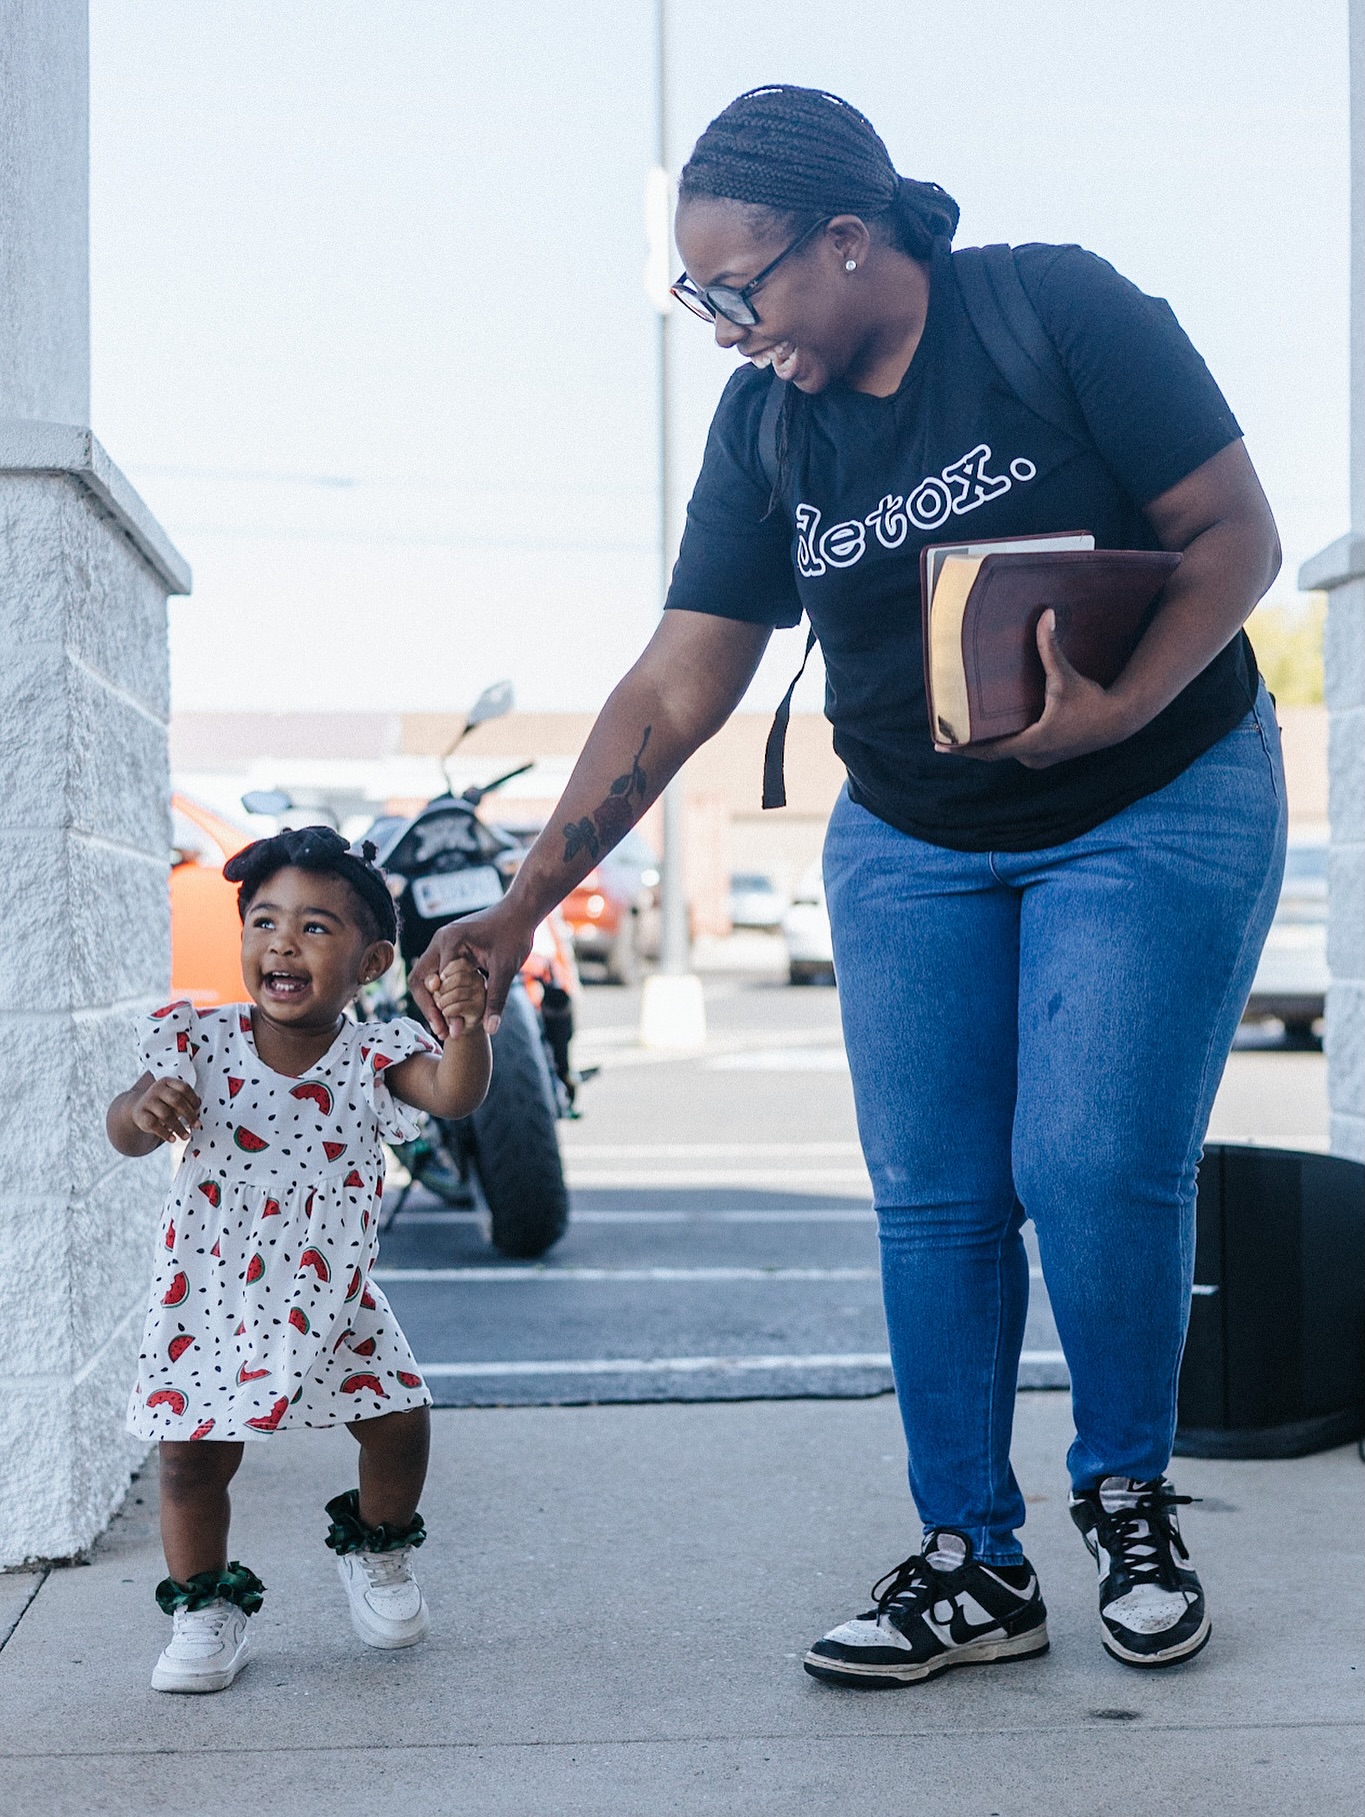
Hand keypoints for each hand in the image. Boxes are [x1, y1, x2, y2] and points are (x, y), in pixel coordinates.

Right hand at [131, 1077, 200, 1144]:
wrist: (138, 1108)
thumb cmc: (162, 1103)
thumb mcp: (173, 1098)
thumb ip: (186, 1101)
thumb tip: (198, 1111)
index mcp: (167, 1082)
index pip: (183, 1087)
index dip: (193, 1099)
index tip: (199, 1110)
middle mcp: (156, 1090)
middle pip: (176, 1100)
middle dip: (189, 1114)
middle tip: (196, 1125)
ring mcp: (147, 1102)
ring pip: (166, 1114)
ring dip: (179, 1127)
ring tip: (186, 1136)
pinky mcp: (140, 1115)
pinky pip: (154, 1125)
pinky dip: (165, 1134)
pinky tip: (173, 1138)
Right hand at [410, 896, 536, 1039]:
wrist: (521, 911)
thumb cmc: (515, 934)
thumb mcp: (506, 968)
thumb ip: (496, 998)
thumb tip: (491, 1028)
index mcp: (450, 942)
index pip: (437, 982)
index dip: (443, 1010)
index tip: (453, 1031)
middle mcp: (440, 941)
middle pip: (420, 980)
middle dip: (429, 1007)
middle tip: (442, 1032)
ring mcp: (442, 944)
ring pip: (426, 977)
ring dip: (433, 1001)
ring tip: (446, 1027)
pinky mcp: (450, 949)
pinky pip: (437, 973)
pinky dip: (442, 992)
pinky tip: (453, 1011)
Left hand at [940, 610, 1137, 769]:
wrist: (1118, 720)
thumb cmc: (1091, 699)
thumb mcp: (1065, 676)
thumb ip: (1050, 647)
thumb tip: (1045, 614)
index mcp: (1033, 742)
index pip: (989, 750)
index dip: (963, 748)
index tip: (940, 745)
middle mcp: (1034, 757)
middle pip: (993, 750)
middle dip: (970, 741)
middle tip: (945, 729)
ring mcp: (1041, 760)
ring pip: (1005, 751)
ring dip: (987, 742)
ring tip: (961, 729)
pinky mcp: (1047, 756)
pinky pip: (1017, 750)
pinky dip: (1003, 741)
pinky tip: (990, 732)